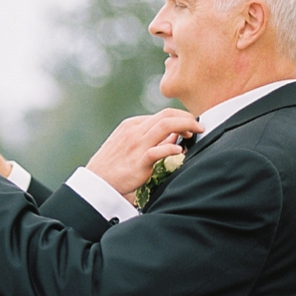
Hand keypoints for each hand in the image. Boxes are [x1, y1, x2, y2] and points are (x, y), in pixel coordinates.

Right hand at [85, 109, 202, 195]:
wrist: (97, 182)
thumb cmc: (113, 165)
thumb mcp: (128, 143)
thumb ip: (150, 137)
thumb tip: (174, 134)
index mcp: (132, 125)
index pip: (163, 114)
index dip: (181, 118)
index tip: (191, 126)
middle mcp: (135, 131)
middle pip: (167, 115)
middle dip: (187, 118)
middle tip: (199, 127)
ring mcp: (136, 145)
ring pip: (165, 126)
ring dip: (185, 126)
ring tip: (196, 133)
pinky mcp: (139, 162)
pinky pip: (158, 151)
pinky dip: (171, 148)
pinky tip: (179, 151)